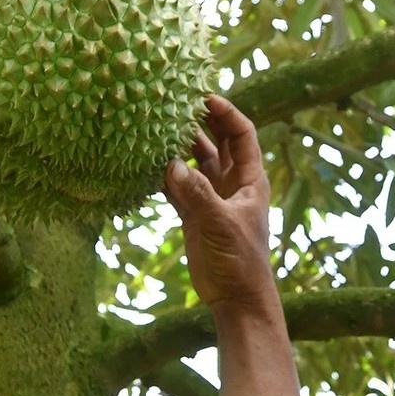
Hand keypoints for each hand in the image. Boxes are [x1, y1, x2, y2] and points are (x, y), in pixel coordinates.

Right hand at [163, 95, 277, 318]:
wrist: (237, 299)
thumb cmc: (240, 261)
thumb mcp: (220, 224)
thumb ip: (197, 195)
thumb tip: (171, 164)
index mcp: (251, 179)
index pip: (242, 134)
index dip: (226, 113)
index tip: (204, 96)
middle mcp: (232, 183)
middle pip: (217, 142)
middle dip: (199, 122)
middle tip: (175, 103)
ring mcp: (211, 198)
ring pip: (194, 163)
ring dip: (178, 148)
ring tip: (155, 128)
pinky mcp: (194, 215)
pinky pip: (177, 187)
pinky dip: (163, 177)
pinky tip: (143, 165)